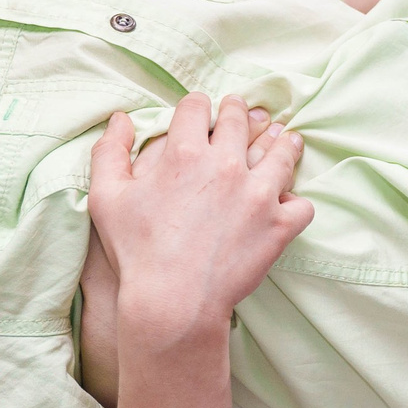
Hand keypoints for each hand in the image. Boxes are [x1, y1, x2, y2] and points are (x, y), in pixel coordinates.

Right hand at [87, 94, 311, 336]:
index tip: (198, 110)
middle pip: (238, 121)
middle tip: (239, 110)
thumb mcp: (106, 197)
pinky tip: (289, 201)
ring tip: (283, 138)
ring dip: (280, 142)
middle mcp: (226, 165)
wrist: (172, 301)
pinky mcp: (279, 225)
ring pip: (280, 153)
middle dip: (236, 111)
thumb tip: (121, 117)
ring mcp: (258, 194)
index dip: (195, 106)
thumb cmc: (136, 252)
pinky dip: (295, 202)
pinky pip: (301, 204)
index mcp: (184, 153)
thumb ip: (109, 151)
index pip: (195, 108)